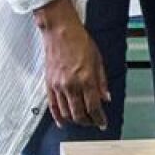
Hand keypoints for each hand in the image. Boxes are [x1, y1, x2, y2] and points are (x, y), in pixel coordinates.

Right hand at [37, 0, 108, 128]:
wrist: (60, 31)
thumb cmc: (80, 41)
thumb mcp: (98, 60)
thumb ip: (102, 82)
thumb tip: (106, 98)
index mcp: (86, 79)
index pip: (94, 107)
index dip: (99, 119)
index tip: (103, 123)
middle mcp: (71, 85)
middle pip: (79, 114)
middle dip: (88, 122)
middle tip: (94, 123)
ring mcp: (58, 86)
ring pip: (66, 113)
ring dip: (75, 120)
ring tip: (82, 120)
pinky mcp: (49, 84)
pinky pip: (53, 106)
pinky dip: (58, 117)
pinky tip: (62, 122)